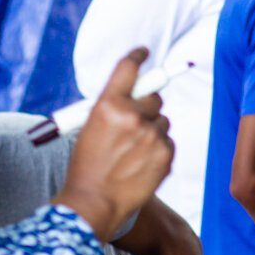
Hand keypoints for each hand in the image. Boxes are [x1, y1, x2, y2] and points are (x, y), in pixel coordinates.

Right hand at [55, 48, 173, 240]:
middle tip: (135, 121)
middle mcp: (132, 115)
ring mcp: (151, 134)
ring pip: (162, 121)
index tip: (144, 52)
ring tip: (132, 151)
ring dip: (152, 130)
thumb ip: (112, 109)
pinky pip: (167, 140)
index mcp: (108, 104)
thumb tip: (133, 97)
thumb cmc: (86, 167)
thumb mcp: (90, 129)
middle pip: (153, 97)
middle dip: (146, 106)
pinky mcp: (165, 152)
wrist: (93, 202)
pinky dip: (158, 148)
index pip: (129, 69)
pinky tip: (141, 163)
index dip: (138, 57)